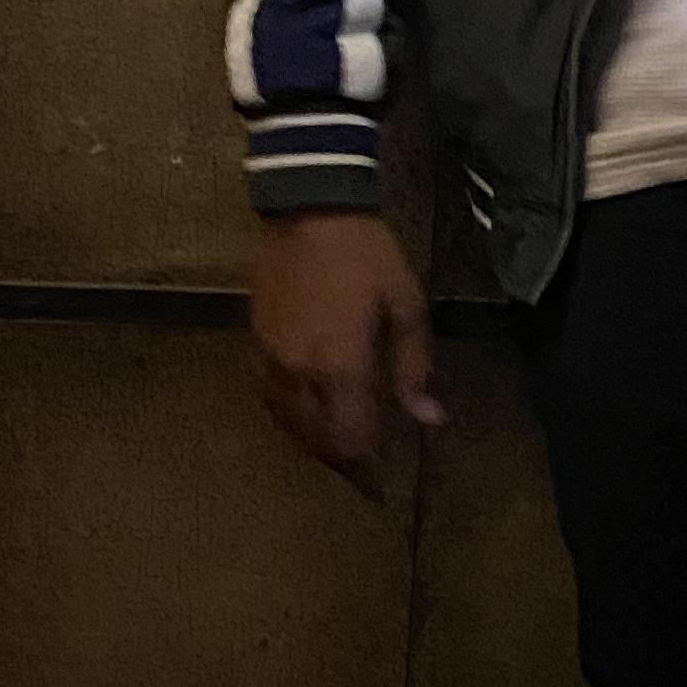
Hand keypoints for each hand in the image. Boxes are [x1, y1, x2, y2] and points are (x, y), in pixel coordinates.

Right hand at [250, 212, 444, 497]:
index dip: (367, 462)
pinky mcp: (255, 342)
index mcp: (342, 367)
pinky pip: (268, 396)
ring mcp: (272, 359)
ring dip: (313, 439)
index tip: (382, 478)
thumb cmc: (366, 255)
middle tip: (362, 469)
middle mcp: (301, 373)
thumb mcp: (406, 304)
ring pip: (288, 421)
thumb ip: (416, 366)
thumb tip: (431, 420)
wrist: (309, 208)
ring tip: (335, 445)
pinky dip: (288, 414)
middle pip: (317, 437)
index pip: (351, 437)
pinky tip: (304, 411)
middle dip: (341, 456)